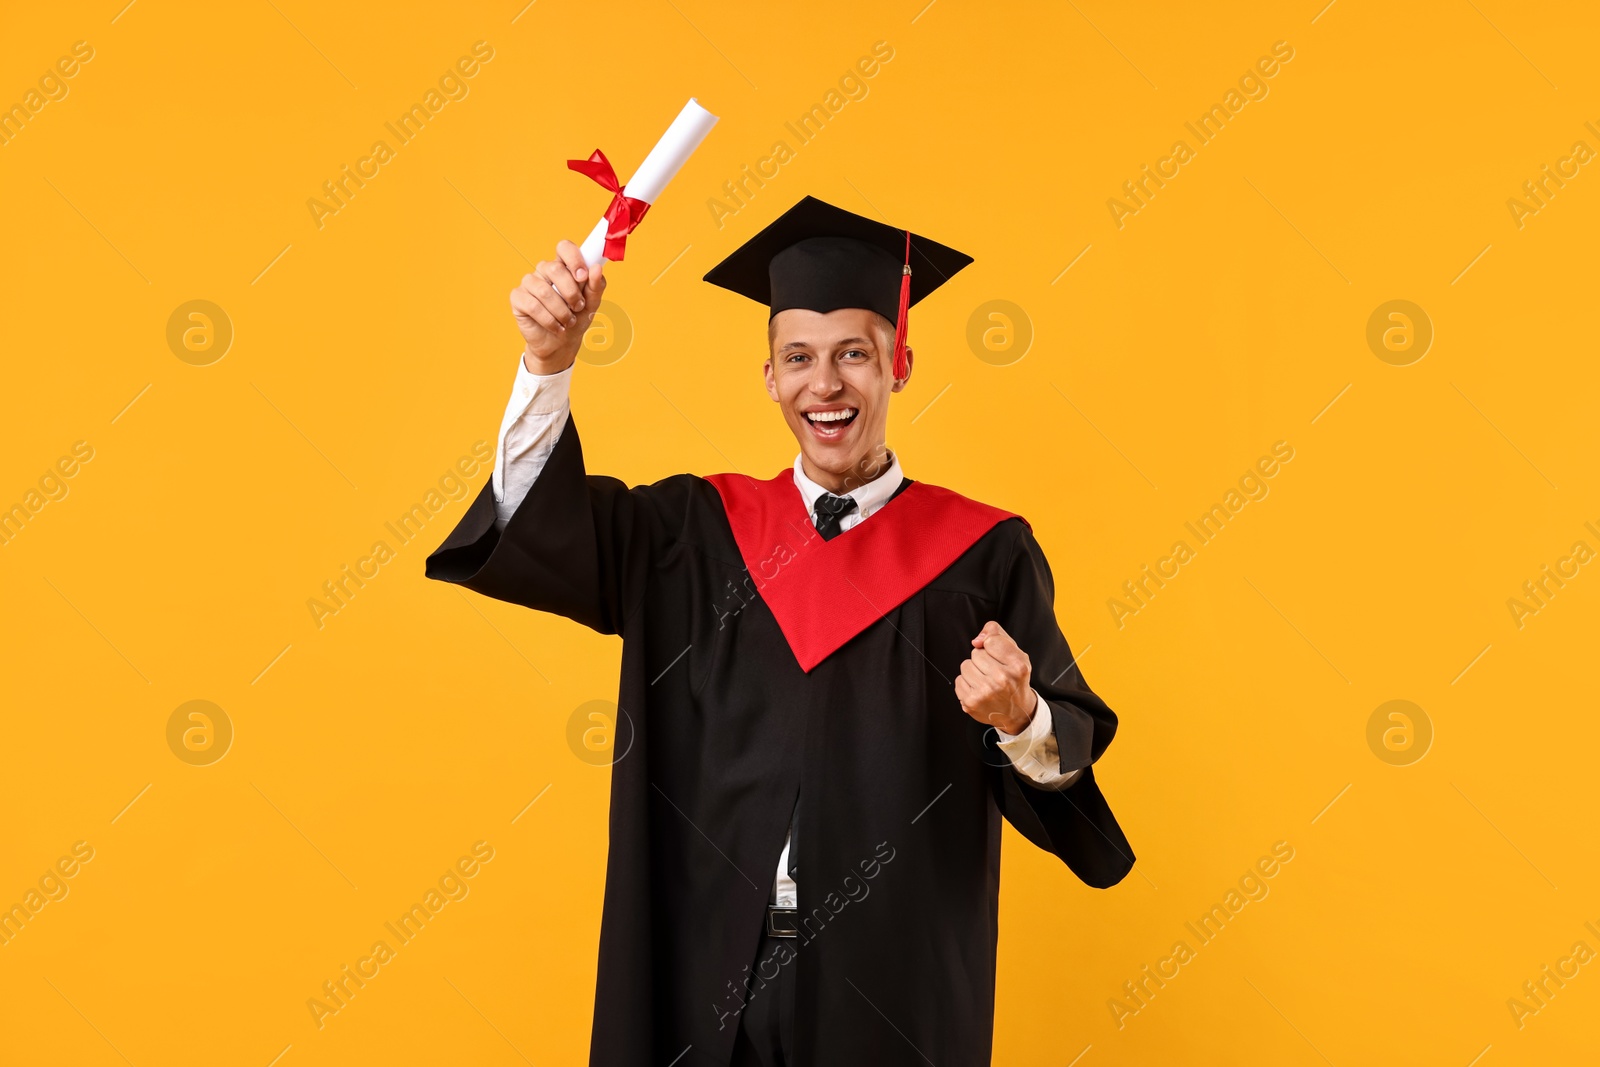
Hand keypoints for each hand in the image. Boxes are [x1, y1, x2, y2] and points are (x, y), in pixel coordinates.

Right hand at [510, 240, 606, 373]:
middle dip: (571, 292)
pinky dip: (549, 320)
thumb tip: (596, 268)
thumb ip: (595, 286)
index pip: (564, 247)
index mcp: (563, 266)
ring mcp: (529, 283)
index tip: (583, 276)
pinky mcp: (518, 298)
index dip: (573, 258)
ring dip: (561, 311)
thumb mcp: (591, 304)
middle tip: (578, 307)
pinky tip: (556, 327)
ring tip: (568, 321)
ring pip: (544, 290)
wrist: (560, 345)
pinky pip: (532, 305)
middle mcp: (544, 270)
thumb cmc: (575, 319)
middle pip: (555, 269)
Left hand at [955, 621, 1034, 734]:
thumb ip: (998, 635)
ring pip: (965, 665)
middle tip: (994, 672)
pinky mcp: (971, 702)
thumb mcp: (1017, 654)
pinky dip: (967, 684)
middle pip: (976, 653)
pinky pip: (958, 680)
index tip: (999, 656)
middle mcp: (1002, 679)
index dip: (992, 646)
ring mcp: (985, 692)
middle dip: (983, 660)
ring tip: (987, 681)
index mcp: (1017, 666)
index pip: (991, 640)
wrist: (1016, 712)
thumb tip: (977, 640)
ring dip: (973, 671)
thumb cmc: (1015, 680)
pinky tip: (980, 690)